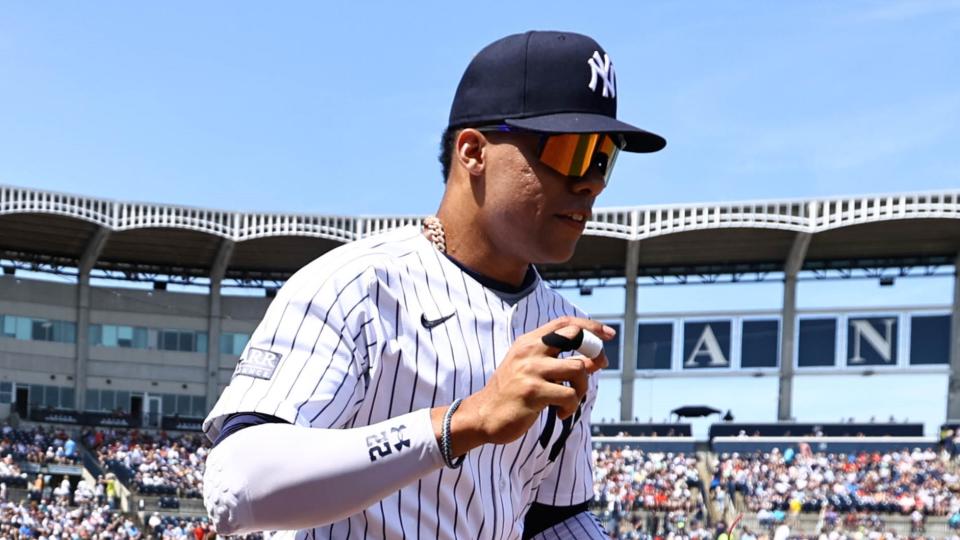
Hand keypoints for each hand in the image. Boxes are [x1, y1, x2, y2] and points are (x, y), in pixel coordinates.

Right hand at [431, 316, 614, 454]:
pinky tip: (560, 414)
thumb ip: (557, 360)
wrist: (483, 415)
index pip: (565, 323)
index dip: (591, 326)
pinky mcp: (533, 392)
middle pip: (575, 338)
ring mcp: (530, 371)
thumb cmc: (511, 393)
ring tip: (570, 400)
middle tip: (597, 368)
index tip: (609, 333)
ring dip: (582, 388)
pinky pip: (570, 395)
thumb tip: (595, 359)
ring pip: (578, 369)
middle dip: (594, 352)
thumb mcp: (529, 368)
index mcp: (529, 342)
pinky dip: (571, 407)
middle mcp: (529, 351)